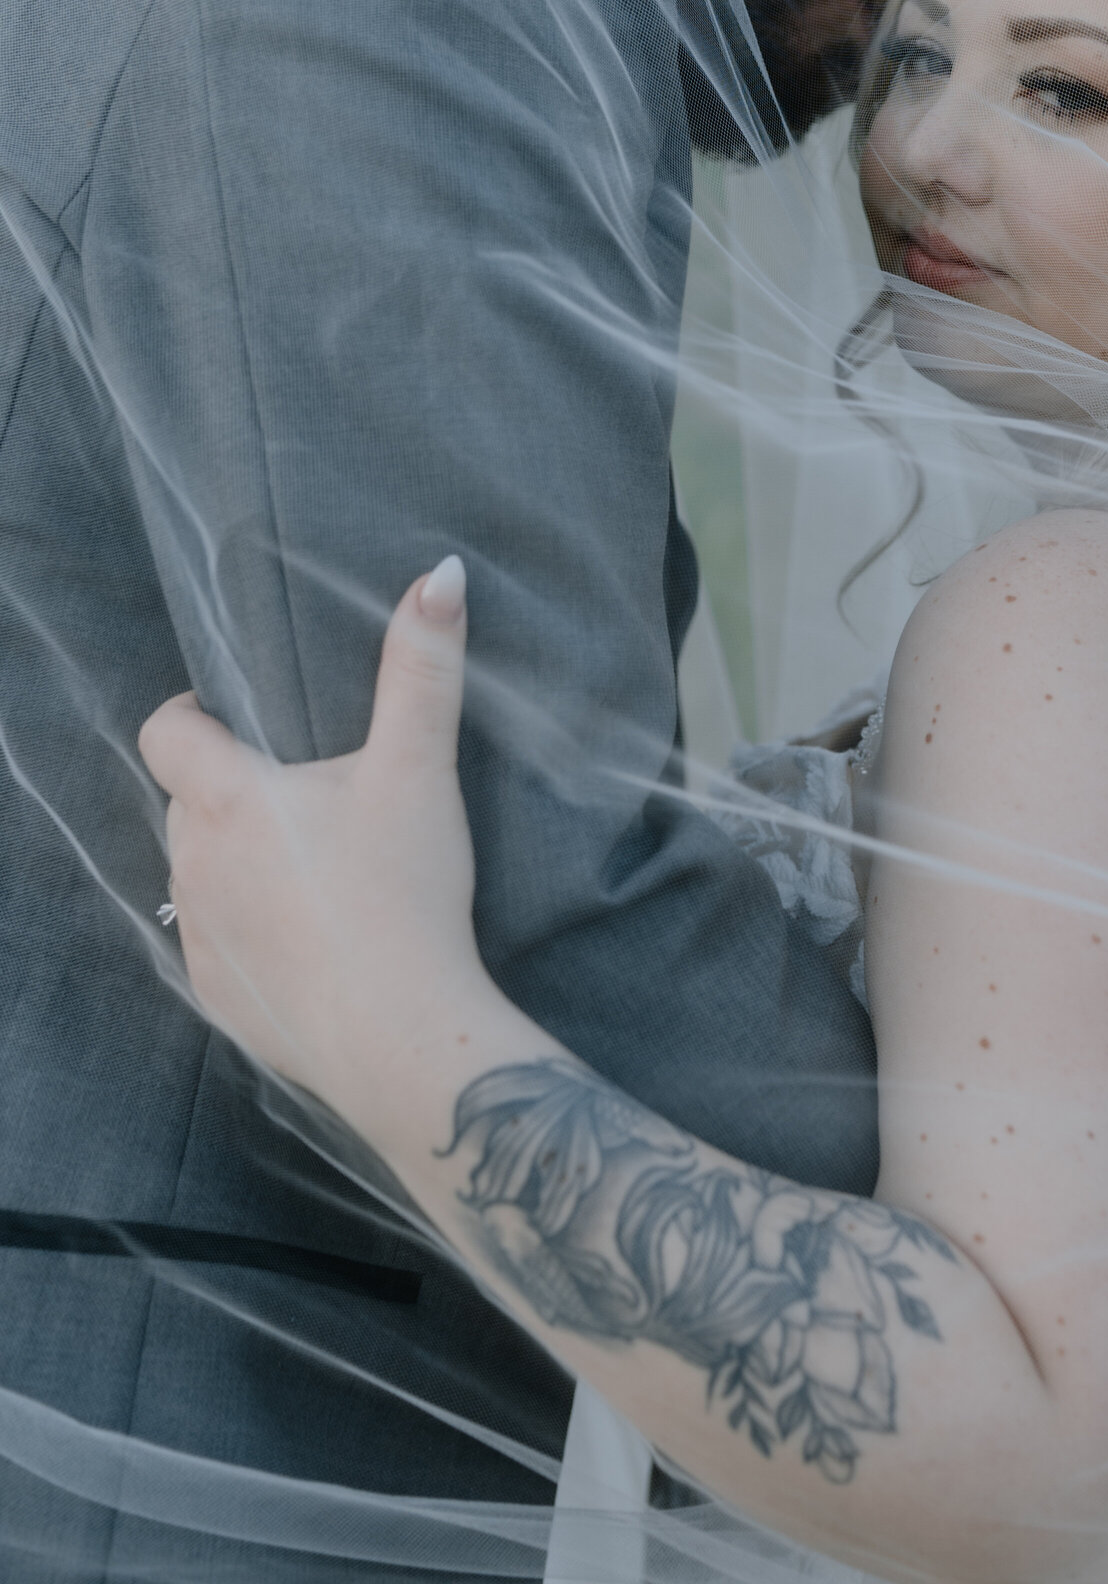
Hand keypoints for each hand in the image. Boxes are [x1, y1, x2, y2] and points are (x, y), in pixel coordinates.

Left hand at [140, 556, 486, 1123]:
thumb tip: (441, 574)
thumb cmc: (401, 892)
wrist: (401, 1035)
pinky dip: (252, 930)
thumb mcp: (419, 767)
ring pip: (200, 874)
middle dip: (232, 789)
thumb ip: (424, 667)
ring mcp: (199, 936)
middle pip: (189, 803)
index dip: (191, 713)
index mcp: (227, 799)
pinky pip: (219, 944)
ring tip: (314, 864)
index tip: (233, 714)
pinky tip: (313, 936)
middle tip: (307, 791)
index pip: (165, 733)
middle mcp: (192, 864)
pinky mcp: (218, 996)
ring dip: (239, 859)